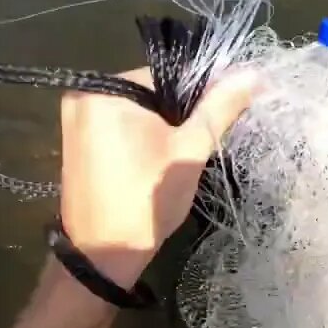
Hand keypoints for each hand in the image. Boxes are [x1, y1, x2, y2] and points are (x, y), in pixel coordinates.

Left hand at [57, 68, 253, 285]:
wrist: (103, 255)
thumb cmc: (147, 198)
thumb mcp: (191, 150)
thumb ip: (220, 107)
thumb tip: (253, 72)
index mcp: (105, 89)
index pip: (166, 77)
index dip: (197, 100)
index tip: (212, 127)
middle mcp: (82, 96)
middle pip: (150, 94)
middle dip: (177, 117)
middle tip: (195, 148)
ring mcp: (75, 121)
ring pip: (137, 113)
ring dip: (161, 130)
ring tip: (178, 159)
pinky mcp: (76, 144)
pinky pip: (120, 128)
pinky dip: (141, 141)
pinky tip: (154, 165)